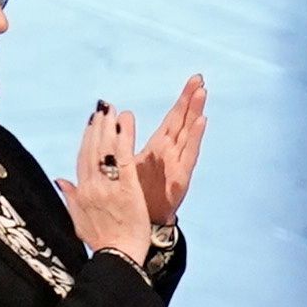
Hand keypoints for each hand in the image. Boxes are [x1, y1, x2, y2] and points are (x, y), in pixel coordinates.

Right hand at [62, 101, 154, 262]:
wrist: (118, 257)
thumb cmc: (103, 242)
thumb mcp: (80, 220)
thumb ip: (70, 198)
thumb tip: (60, 180)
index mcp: (80, 193)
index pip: (82, 159)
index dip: (86, 139)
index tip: (91, 122)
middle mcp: (90, 186)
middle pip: (92, 149)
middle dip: (97, 126)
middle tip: (103, 107)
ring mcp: (107, 186)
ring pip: (106, 149)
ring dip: (109, 126)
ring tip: (114, 109)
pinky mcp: (126, 187)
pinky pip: (123, 156)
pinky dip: (124, 136)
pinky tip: (127, 122)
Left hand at [128, 76, 208, 226]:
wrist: (138, 228)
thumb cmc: (131, 200)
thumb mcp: (117, 170)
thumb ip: (113, 149)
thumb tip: (103, 123)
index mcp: (158, 149)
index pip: (172, 119)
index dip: (182, 100)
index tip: (193, 79)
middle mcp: (170, 154)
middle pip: (182, 121)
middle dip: (191, 99)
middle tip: (199, 78)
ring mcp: (176, 165)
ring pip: (187, 133)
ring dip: (194, 111)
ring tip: (202, 91)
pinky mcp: (180, 178)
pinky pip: (188, 155)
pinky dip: (195, 137)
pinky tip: (201, 121)